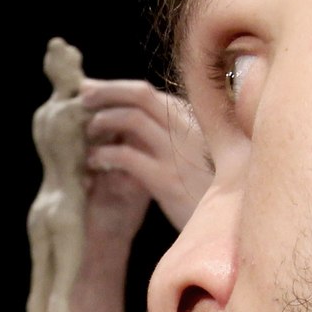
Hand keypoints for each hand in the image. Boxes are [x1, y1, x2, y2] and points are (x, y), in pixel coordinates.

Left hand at [83, 78, 209, 233]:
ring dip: (102, 121)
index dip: (116, 87)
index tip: (91, 87)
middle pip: (140, 94)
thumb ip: (174, 132)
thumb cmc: (209, 188)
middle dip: (105, 92)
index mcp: (195, 118)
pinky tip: (94, 163)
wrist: (231, 225)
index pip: (150, 91)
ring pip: (132, 119)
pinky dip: (104, 154)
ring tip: (87, 132)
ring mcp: (179, 152)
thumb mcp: (199, 152)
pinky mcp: (167, 180)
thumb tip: (133, 118)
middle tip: (81, 99)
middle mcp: (189, 128)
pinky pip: (127, 156)